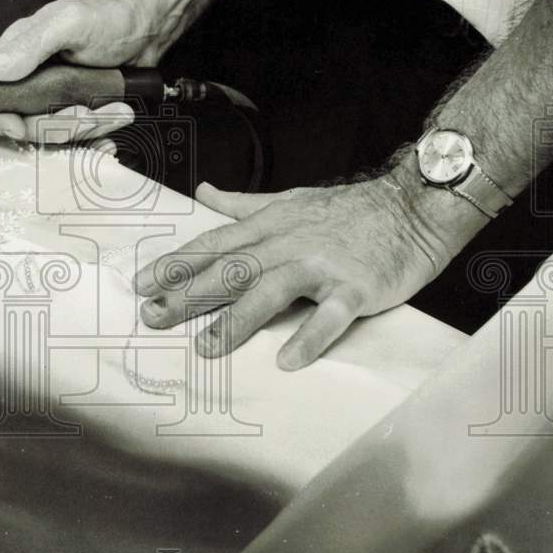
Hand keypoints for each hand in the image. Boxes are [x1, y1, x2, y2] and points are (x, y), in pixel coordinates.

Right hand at [0, 0, 166, 143]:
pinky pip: (79, 139)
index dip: (1, 119)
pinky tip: (115, 123)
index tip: (20, 127)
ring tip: (118, 108)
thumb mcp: (69, 23)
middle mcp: (31, 82)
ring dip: (88, 129)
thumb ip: (31, 45)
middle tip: (88, 113)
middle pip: (25, 125)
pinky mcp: (79, 113)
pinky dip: (98, 139)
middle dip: (57, 126)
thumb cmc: (109, 17)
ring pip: (56, 135)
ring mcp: (55, 101)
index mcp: (17, 58)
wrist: (149, 29)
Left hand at [133, 176, 475, 370]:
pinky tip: (287, 360)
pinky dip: (310, 336)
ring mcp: (322, 265)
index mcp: (270, 224)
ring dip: (237, 319)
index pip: (213, 244)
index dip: (176, 264)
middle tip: (152, 317)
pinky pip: (330, 315)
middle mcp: (289, 242)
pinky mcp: (356, 287)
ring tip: (206, 348)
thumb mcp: (288, 200)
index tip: (141, 284)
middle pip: (231, 268)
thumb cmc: (347, 209)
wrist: (412, 206)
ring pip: (271, 289)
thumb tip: (203, 192)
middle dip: (188, 293)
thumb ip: (242, 204)